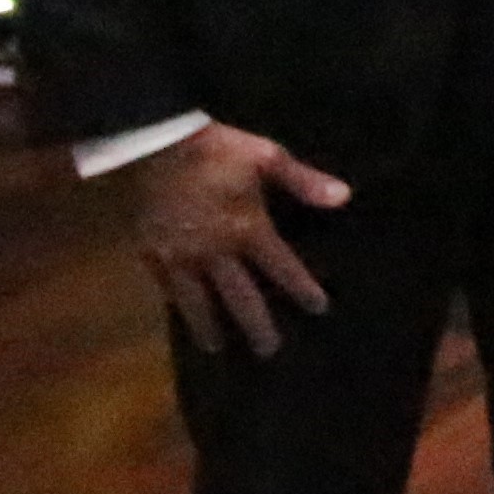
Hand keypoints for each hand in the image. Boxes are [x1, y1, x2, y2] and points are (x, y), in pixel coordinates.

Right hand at [122, 122, 353, 355]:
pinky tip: (176, 313)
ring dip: (208, 325)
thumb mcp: (265, 157)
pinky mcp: (149, 250)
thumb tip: (344, 198)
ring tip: (215, 348)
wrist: (152, 141)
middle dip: (256, 324)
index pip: (281, 267)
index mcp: (247, 229)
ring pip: (196, 300)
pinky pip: (162, 284)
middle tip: (268, 351)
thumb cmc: (215, 148)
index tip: (318, 308)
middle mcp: (215, 251)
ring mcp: (179, 255)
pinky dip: (172, 302)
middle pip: (240, 296)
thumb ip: (303, 181)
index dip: (301, 288)